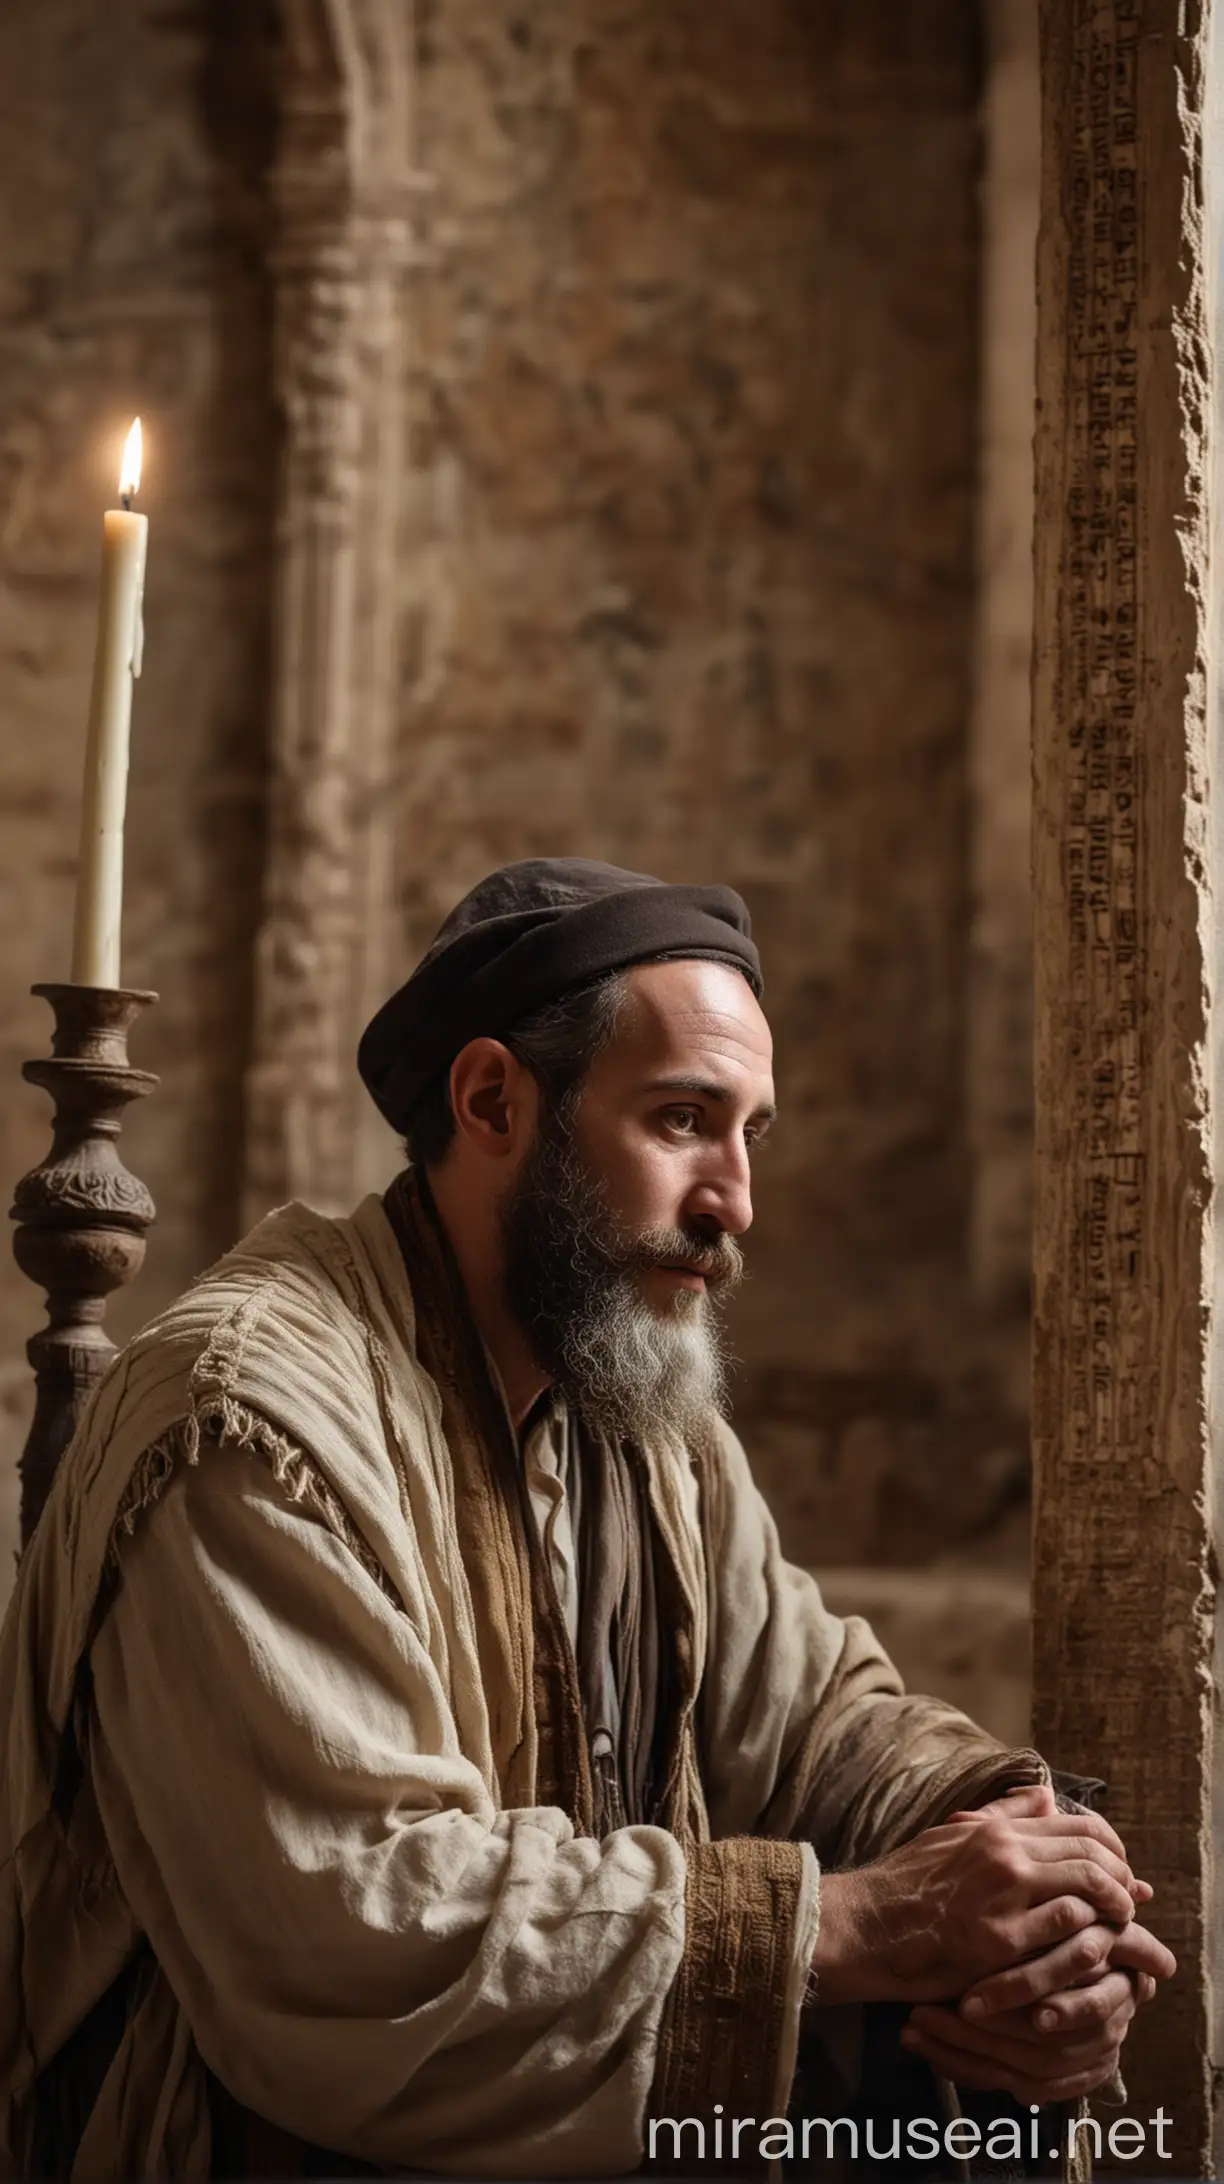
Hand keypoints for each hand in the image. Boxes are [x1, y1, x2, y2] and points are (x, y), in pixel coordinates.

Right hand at [896, 1791, 1175, 2099]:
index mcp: (994, 1830)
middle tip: (1131, 1903)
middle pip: (1092, 1856)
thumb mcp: (951, 1835)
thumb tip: (1048, 1795)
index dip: (1114, 1850)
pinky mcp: (998, 1942)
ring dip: (1114, 1910)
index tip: (1123, 1871)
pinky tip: (1093, 1952)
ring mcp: (1002, 1897)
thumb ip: (1002, 1816)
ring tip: (1122, 1929)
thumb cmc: (903, 1885)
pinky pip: (1064, 1932)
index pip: (1078, 1827)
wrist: (862, 1926)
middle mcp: (1003, 1855)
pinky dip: (1088, 1939)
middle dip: (1123, 1880)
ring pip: (1086, 1889)